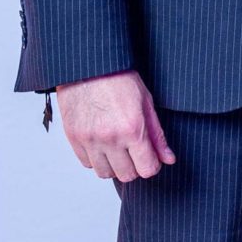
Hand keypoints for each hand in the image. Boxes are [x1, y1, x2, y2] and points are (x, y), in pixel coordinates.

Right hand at [57, 70, 176, 180]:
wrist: (88, 65)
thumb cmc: (119, 79)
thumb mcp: (146, 103)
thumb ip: (157, 136)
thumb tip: (168, 159)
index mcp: (132, 129)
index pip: (147, 169)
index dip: (152, 165)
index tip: (150, 157)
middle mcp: (110, 138)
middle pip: (126, 175)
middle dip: (134, 166)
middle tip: (133, 151)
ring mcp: (89, 139)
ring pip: (105, 173)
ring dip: (114, 165)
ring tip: (117, 148)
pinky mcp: (73, 137)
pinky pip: (86, 163)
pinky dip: (96, 158)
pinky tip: (101, 144)